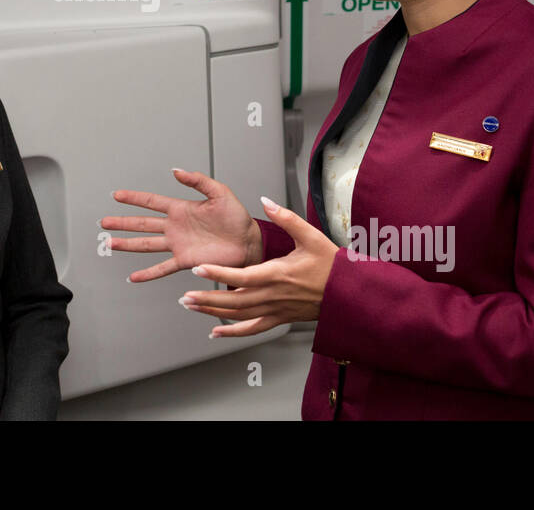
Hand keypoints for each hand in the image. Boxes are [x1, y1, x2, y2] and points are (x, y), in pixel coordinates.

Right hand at [103, 168, 261, 281]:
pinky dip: (148, 273)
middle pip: (143, 223)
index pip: (152, 201)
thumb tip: (177, 171)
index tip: (117, 195)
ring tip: (111, 244)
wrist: (249, 242)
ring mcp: (178, 245)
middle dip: (123, 222)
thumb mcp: (219, 192)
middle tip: (105, 222)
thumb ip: (198, 180)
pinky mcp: (185, 261)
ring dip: (128, 244)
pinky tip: (134, 276)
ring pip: (146, 244)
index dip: (134, 198)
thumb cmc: (237, 218)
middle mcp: (176, 227)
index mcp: (182, 209)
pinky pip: (162, 268)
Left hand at [179, 196, 339, 336]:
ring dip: (213, 312)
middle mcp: (274, 295)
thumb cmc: (331, 264)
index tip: (198, 269)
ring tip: (191, 306)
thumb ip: (286, 218)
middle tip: (184, 295)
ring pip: (239, 316)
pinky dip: (233, 332)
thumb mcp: (311, 235)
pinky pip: (253, 329)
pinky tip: (216, 332)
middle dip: (206, 298)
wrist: (349, 293)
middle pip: (234, 300)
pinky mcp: (280, 318)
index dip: (218, 274)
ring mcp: (276, 310)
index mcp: (278, 273)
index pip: (241, 276)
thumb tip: (266, 202)